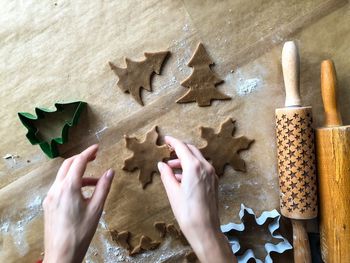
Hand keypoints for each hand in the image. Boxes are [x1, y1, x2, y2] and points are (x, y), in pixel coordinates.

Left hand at [43, 145, 114, 262]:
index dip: (88, 152)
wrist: (61, 254)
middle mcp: (56, 189)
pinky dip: (71, 183)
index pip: (78, 162)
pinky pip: (60, 186)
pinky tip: (82, 193)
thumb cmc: (80, 234)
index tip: (97, 147)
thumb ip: (103, 187)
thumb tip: (110, 172)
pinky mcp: (48, 204)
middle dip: (81, 158)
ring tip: (94, 182)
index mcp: (69, 188)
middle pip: (67, 165)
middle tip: (94, 156)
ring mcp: (50, 197)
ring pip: (63, 176)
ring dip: (78, 173)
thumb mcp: (96, 209)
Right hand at [158, 136, 235, 262]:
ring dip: (185, 159)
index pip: (182, 147)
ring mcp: (212, 175)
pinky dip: (192, 167)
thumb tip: (162, 165)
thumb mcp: (172, 192)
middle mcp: (206, 167)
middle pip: (192, 150)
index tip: (166, 139)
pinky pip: (202, 168)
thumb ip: (166, 175)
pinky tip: (182, 177)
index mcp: (194, 167)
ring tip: (171, 168)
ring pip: (197, 159)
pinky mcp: (214, 183)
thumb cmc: (187, 212)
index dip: (172, 142)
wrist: (205, 229)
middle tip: (168, 151)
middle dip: (179, 149)